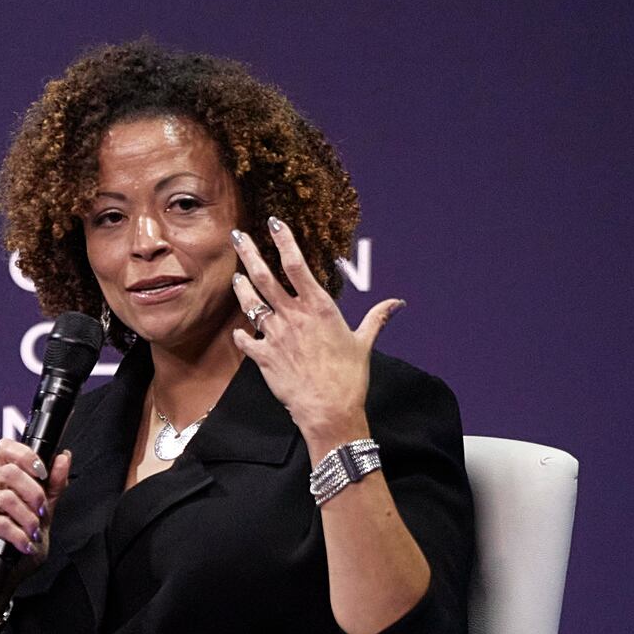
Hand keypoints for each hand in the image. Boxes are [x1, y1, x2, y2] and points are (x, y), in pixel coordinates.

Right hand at [0, 439, 72, 605]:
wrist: (0, 579)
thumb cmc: (16, 548)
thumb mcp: (42, 516)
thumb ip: (52, 488)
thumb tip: (63, 458)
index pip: (6, 448)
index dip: (27, 456)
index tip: (43, 473)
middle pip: (11, 472)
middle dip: (35, 494)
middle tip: (43, 514)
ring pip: (7, 497)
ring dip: (28, 519)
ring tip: (33, 534)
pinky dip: (17, 535)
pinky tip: (23, 545)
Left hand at [229, 217, 404, 448]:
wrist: (328, 409)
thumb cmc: (349, 377)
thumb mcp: (364, 342)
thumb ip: (377, 318)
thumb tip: (397, 303)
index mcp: (319, 307)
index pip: (296, 264)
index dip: (284, 240)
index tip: (274, 223)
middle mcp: (293, 316)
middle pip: (263, 276)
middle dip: (248, 252)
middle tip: (237, 235)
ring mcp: (275, 335)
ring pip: (250, 303)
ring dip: (241, 287)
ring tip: (236, 276)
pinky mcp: (263, 357)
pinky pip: (245, 340)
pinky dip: (241, 335)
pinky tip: (239, 332)